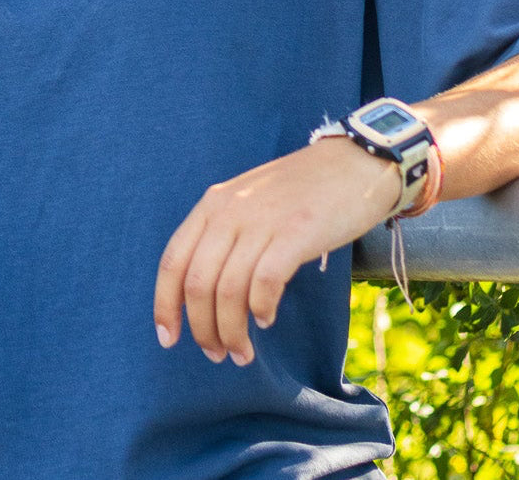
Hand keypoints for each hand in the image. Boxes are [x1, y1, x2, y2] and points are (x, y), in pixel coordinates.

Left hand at [153, 138, 399, 365]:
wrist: (354, 163)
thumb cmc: (301, 192)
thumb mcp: (248, 203)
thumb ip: (225, 235)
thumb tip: (205, 291)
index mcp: (212, 205)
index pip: (173, 260)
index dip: (164, 304)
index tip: (167, 338)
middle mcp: (229, 211)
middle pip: (197, 282)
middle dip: (202, 327)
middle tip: (217, 354)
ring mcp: (262, 221)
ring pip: (228, 290)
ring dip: (231, 331)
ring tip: (242, 352)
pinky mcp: (296, 233)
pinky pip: (264, 282)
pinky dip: (261, 309)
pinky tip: (266, 320)